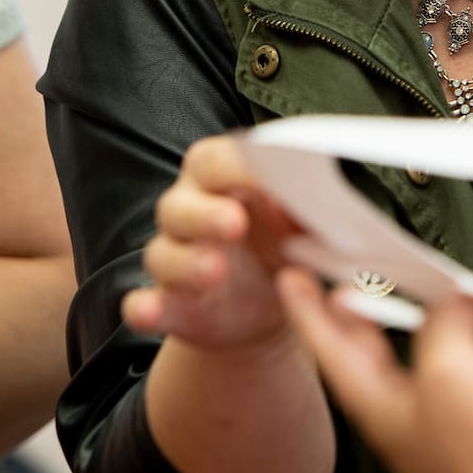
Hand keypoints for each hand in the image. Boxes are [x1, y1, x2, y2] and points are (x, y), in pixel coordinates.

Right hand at [125, 136, 305, 352]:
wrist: (270, 303)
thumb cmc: (283, 243)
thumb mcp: (304, 225)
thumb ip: (311, 211)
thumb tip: (330, 203)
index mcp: (220, 179)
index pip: (217, 160)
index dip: (242, 169)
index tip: (277, 182)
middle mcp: (187, 212)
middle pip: (181, 205)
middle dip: (206, 214)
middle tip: (235, 223)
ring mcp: (173, 259)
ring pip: (162, 255)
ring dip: (187, 263)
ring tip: (216, 271)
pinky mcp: (167, 304)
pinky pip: (142, 304)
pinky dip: (145, 308)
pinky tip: (152, 311)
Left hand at [277, 274, 472, 472]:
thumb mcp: (451, 368)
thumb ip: (445, 324)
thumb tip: (456, 304)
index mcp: (382, 410)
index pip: (332, 352)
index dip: (308, 313)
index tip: (291, 280)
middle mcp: (414, 422)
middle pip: (379, 360)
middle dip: (366, 318)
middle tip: (351, 279)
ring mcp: (460, 432)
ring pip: (447, 370)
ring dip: (449, 337)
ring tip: (454, 303)